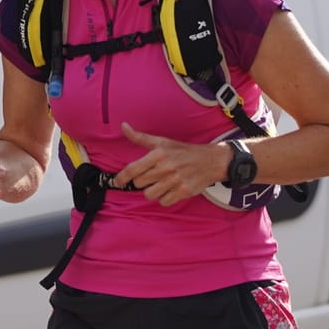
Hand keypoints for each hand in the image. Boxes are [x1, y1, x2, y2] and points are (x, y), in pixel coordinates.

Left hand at [111, 123, 234, 205]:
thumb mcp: (162, 142)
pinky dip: (165, 198)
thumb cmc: (183, 151)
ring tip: (162, 183)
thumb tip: (123, 126)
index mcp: (159, 153)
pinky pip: (164, 202)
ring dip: (153, 191)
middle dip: (143, 181)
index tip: (117, 182)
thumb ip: (140, 138)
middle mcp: (166, 167)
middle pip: (140, 183)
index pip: (133, 169)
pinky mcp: (184, 192)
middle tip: (153, 176)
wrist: (211, 161)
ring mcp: (175, 180)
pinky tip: (171, 189)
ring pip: (150, 195)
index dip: (122, 177)